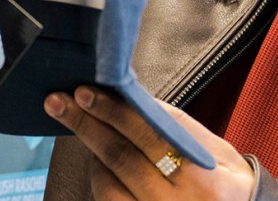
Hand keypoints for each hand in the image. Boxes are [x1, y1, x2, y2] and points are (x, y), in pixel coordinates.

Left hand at [45, 87, 254, 199]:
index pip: (150, 138)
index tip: (87, 92)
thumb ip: (167, 123)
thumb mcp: (207, 146)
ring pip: (106, 185)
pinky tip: (98, 160)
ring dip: (90, 152)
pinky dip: (99, 177)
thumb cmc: (218, 175)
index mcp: (200, 180)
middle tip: (58, 102)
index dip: (115, 113)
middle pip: (121, 159)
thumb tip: (123, 95)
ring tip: (87, 129)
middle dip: (86, 126)